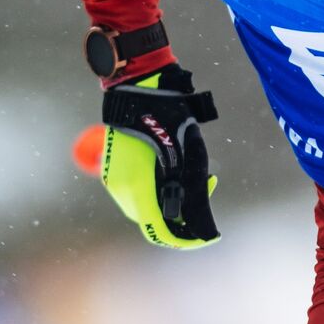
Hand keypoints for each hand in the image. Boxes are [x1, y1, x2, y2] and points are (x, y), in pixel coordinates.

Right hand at [100, 64, 220, 247]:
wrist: (139, 84)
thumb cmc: (168, 115)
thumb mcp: (191, 155)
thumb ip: (195, 193)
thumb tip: (203, 225)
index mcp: (138, 188)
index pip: (159, 230)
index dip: (184, 239)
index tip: (208, 234)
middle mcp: (121, 188)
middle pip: (152, 220)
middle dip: (182, 215)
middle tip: (208, 187)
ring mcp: (114, 177)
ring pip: (145, 205)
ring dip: (170, 200)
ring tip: (196, 174)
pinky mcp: (115, 166)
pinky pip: (138, 190)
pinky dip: (158, 187)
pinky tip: (175, 167)